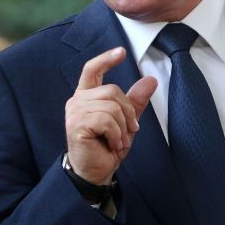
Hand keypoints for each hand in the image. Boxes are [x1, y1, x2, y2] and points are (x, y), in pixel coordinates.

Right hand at [65, 47, 156, 184]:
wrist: (95, 172)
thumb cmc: (106, 147)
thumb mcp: (126, 122)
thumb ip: (135, 101)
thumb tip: (150, 80)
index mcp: (86, 96)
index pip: (92, 70)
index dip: (106, 59)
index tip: (121, 51)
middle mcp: (77, 101)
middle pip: (112, 90)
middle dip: (128, 111)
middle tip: (130, 131)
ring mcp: (75, 113)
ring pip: (111, 107)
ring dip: (122, 127)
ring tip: (118, 140)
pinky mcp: (76, 125)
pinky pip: (106, 120)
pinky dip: (116, 134)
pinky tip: (112, 144)